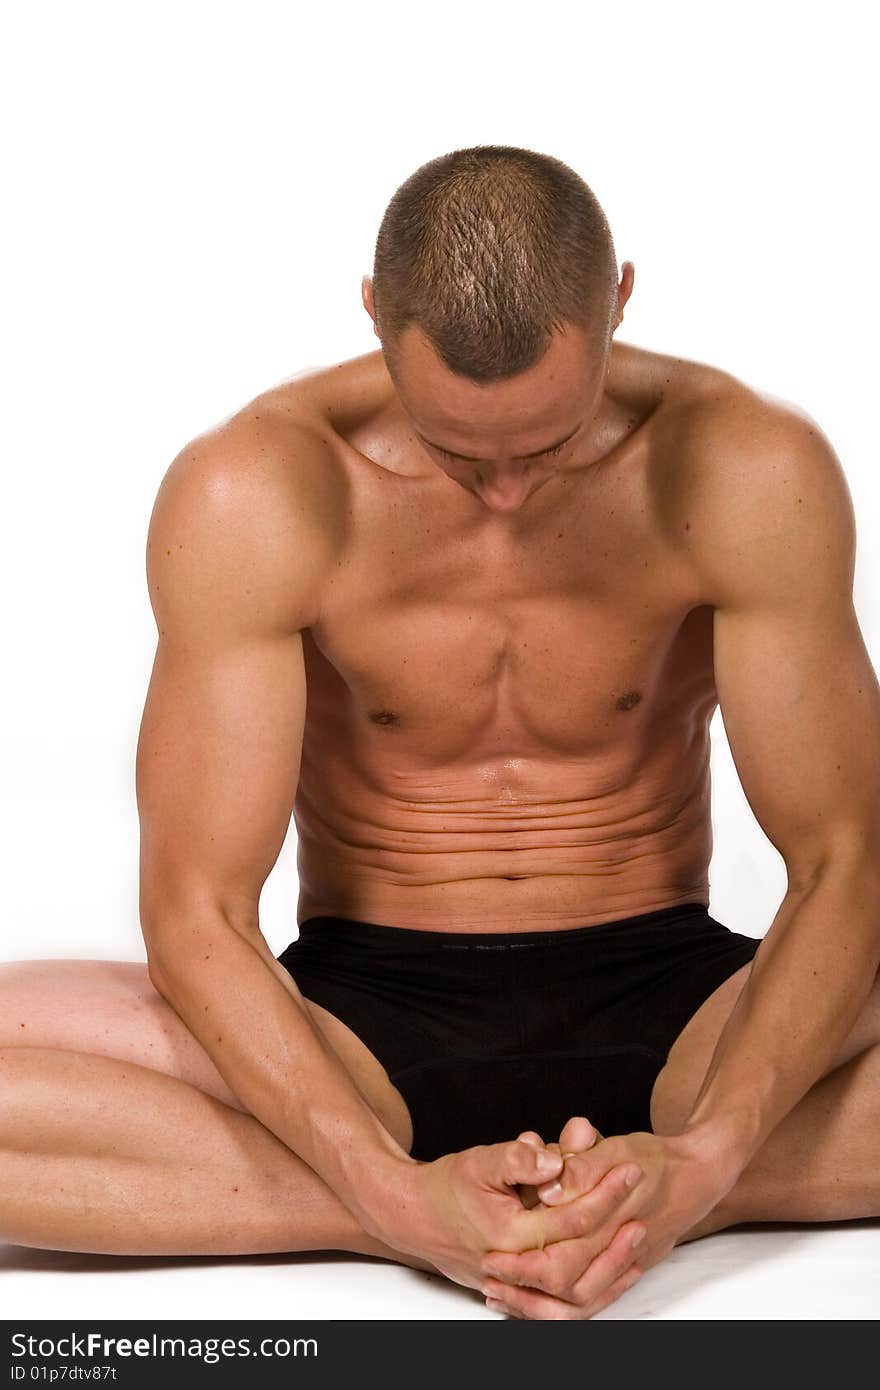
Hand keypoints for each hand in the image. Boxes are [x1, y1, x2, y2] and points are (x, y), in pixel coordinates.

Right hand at [379, 1132, 645, 1294]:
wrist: (410, 1217)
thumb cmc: (444, 1186)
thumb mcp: (479, 1160)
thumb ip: (517, 1159)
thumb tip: (554, 1159)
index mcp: (508, 1235)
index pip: (571, 1218)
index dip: (603, 1191)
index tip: (628, 1167)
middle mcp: (515, 1267)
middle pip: (580, 1261)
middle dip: (615, 1230)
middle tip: (642, 1201)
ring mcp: (514, 1284)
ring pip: (573, 1291)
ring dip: (609, 1265)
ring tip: (636, 1239)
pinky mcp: (514, 1289)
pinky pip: (560, 1297)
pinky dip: (590, 1281)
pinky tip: (611, 1265)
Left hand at [479, 1118, 732, 1317]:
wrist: (700, 1175)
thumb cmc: (655, 1158)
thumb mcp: (616, 1149)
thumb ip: (582, 1167)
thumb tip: (551, 1186)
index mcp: (609, 1223)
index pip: (559, 1257)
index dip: (522, 1262)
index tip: (490, 1256)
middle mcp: (616, 1250)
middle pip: (564, 1285)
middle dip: (523, 1286)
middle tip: (488, 1278)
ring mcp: (625, 1263)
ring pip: (579, 1300)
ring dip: (537, 1302)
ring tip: (500, 1295)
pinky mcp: (629, 1266)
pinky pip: (594, 1297)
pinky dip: (563, 1302)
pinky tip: (535, 1296)